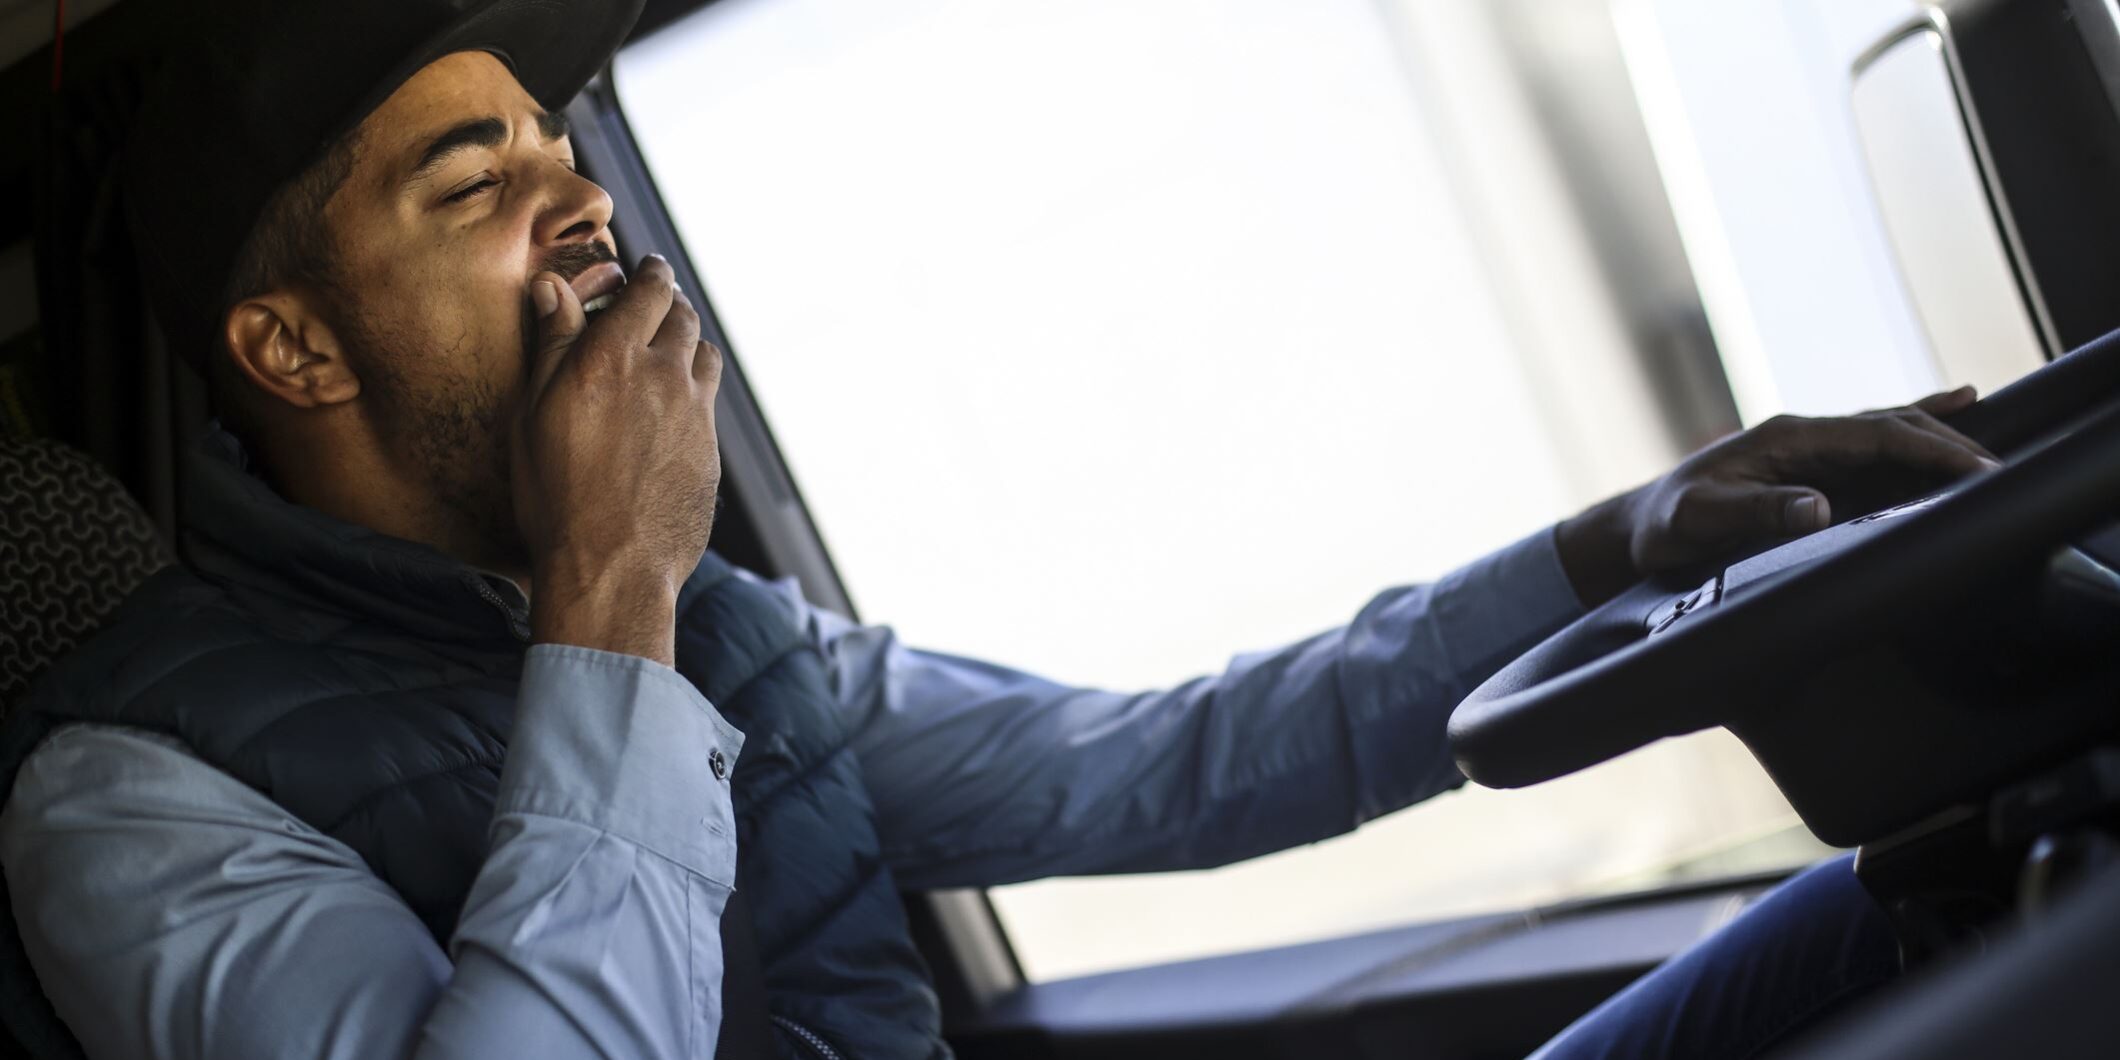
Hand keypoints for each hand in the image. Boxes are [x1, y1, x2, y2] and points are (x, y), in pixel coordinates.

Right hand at [513, 254, 723, 664]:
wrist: (611, 566)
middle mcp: (664, 376)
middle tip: (657, 305)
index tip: (651, 268)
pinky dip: (694, 391)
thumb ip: (550, 346)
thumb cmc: (556, 495)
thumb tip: (552, 288)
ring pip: (705, 355)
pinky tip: (674, 409)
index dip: (653, 273)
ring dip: (689, 344)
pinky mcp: (711, 450)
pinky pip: (709, 403)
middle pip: (683, 317)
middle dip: (671, 304)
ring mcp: (695, 414)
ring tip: (670, 352)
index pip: (650, 290)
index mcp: (613, 357)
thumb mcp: (533, 415)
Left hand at [1557, 387, 1998, 604]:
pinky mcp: (1808, 469)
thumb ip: (1753, 511)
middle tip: (1997, 472)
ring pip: (1886, 430)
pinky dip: (1911, 431)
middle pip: (1890, 426)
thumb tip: (1817, 508)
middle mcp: (1802, 435)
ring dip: (1937, 433)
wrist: (1636, 530)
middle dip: (1946, 442)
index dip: (1927, 449)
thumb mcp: (1698, 521)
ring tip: (1988, 439)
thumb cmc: (1663, 527)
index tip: (1974, 469)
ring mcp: (1807, 449)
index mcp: (1785, 438)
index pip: (1873, 436)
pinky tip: (1947, 412)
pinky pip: (1870, 446)